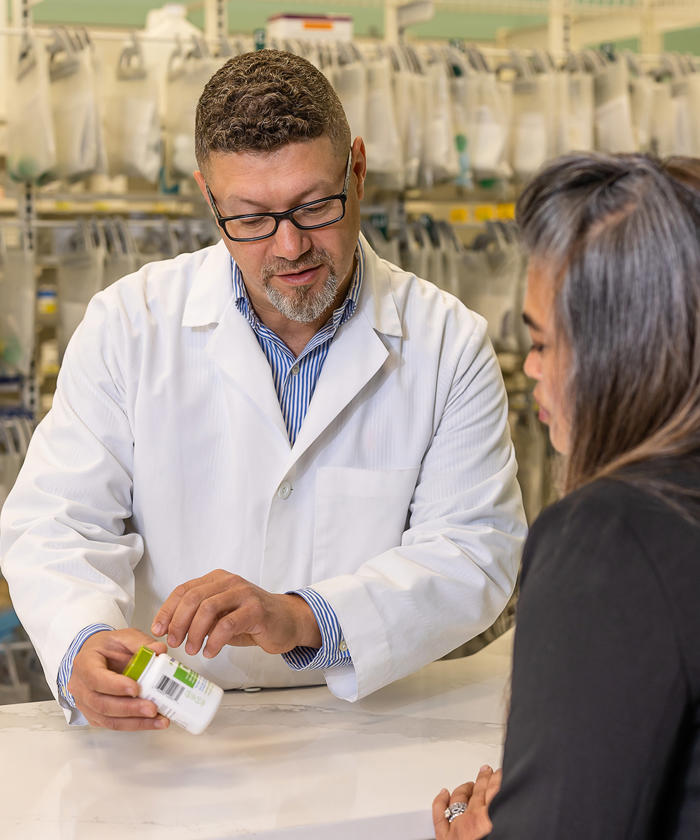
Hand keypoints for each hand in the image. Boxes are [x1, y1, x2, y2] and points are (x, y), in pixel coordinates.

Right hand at [68, 628, 169, 730]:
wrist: (97, 656)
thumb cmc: (108, 647)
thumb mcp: (124, 637)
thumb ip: (141, 643)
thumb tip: (159, 650)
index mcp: (85, 663)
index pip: (95, 678)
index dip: (115, 686)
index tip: (136, 688)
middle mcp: (81, 686)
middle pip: (102, 704)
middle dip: (130, 708)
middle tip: (152, 708)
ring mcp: (86, 704)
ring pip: (108, 719)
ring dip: (136, 722)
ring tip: (158, 720)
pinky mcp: (96, 716)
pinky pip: (114, 725)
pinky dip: (135, 725)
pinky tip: (152, 722)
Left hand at [150, 569, 321, 657]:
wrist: (286, 621)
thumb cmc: (251, 620)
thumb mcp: (221, 616)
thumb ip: (199, 618)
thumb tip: (170, 630)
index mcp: (216, 580)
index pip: (184, 590)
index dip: (167, 610)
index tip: (158, 630)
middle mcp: (229, 582)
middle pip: (193, 598)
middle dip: (178, 622)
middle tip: (174, 643)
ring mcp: (243, 593)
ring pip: (208, 608)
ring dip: (194, 632)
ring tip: (192, 650)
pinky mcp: (256, 609)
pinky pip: (227, 624)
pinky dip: (214, 641)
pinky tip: (210, 652)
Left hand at [433, 765, 502, 839]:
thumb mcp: (504, 831)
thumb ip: (504, 818)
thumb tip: (507, 811)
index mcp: (490, 820)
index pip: (495, 790)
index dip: (498, 779)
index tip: (500, 773)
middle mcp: (471, 820)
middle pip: (479, 792)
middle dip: (484, 779)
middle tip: (487, 771)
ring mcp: (455, 826)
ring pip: (460, 798)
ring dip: (465, 787)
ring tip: (471, 782)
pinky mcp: (444, 837)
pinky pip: (440, 814)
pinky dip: (441, 801)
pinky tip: (443, 794)